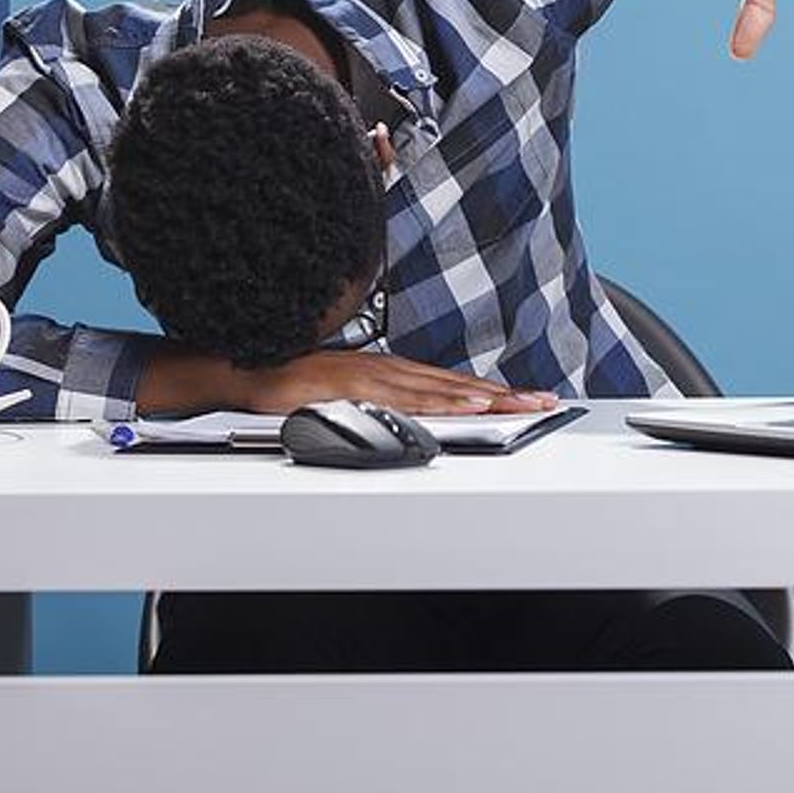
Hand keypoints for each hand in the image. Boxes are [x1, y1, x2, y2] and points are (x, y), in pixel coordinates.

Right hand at [233, 350, 556, 416]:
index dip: (492, 392)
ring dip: (484, 398)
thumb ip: (380, 407)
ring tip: (521, 406)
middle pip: (458, 384)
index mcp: (391, 372)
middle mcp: (389, 368)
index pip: (452, 384)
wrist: (249, 372)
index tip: (527, 400)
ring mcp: (374, 376)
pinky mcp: (356, 385)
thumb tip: (410, 423)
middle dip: (504, 394)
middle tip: (544, 404)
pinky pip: (406, 398)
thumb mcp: (348, 398)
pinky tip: (467, 407)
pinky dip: (441, 403)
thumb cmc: (293, 386)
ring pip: (442, 389)